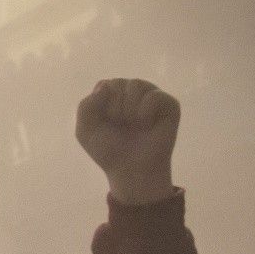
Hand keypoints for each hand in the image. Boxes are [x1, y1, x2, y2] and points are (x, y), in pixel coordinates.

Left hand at [75, 78, 178, 204]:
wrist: (132, 169)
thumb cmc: (109, 150)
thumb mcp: (85, 131)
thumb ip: (86, 106)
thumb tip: (106, 86)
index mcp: (112, 95)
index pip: (104, 85)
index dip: (102, 107)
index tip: (106, 124)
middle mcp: (132, 91)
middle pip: (118, 84)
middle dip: (115, 109)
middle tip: (122, 127)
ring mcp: (151, 95)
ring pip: (136, 85)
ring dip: (130, 110)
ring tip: (134, 126)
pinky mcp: (169, 103)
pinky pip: (154, 96)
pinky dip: (146, 112)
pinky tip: (148, 125)